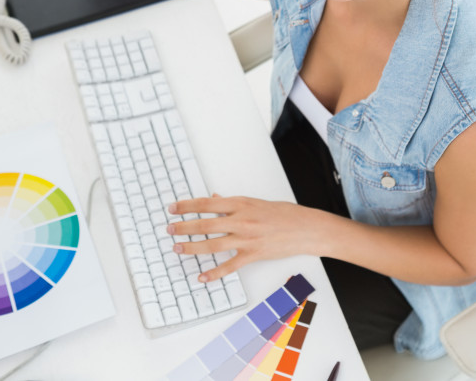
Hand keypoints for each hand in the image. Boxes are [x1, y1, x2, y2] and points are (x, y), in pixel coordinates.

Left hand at [167, 195, 317, 282]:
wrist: (305, 228)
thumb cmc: (284, 214)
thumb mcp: (256, 202)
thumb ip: (233, 203)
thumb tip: (215, 198)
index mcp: (241, 204)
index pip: (207, 203)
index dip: (187, 206)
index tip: (173, 208)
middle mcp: (241, 220)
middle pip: (205, 224)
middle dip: (184, 227)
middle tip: (169, 229)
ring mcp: (246, 239)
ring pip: (212, 244)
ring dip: (192, 247)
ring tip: (177, 248)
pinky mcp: (253, 255)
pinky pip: (229, 266)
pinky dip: (214, 273)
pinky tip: (202, 277)